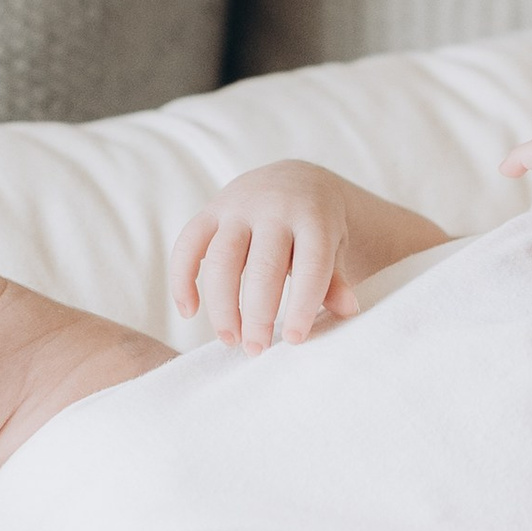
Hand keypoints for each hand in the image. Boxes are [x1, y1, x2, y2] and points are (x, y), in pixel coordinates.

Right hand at [169, 164, 365, 352]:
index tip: (293, 340)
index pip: (310, 264)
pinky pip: (188, 244)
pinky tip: (188, 312)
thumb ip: (335, 278)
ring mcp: (238, 206)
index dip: (302, 304)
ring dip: (222, 305)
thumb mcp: (334, 247)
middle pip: (263, 265)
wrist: (295, 181)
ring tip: (230, 340)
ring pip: (221, 258)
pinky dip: (182, 279)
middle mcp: (274, 207)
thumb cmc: (318, 227)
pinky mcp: (211, 210)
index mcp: (313, 216)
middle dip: (258, 313)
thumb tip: (349, 310)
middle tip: (257, 349)